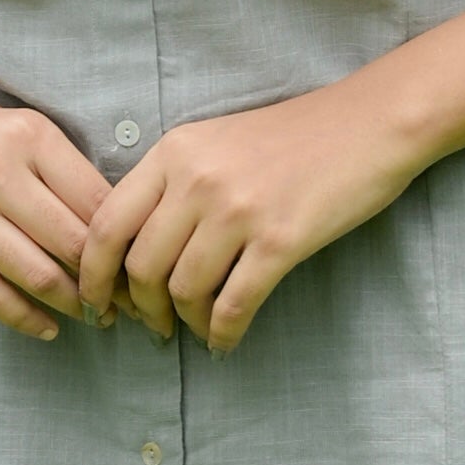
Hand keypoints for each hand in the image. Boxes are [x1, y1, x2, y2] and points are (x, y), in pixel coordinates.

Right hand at [0, 56, 113, 345]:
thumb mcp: (32, 133)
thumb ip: (72, 176)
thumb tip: (125, 239)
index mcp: (30, 137)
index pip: (98, 203)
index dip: (127, 242)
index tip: (140, 265)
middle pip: (72, 243)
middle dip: (106, 282)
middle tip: (126, 301)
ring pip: (35, 275)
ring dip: (73, 305)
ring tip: (93, 315)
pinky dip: (26, 319)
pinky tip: (49, 327)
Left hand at [76, 75, 420, 351]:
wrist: (370, 122)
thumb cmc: (295, 135)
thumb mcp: (217, 141)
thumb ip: (173, 182)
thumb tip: (135, 248)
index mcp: (174, 151)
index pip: (107, 225)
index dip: (93, 275)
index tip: (97, 303)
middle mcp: (197, 180)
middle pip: (141, 266)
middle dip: (140, 309)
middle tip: (152, 326)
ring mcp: (239, 210)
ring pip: (184, 291)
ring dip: (185, 323)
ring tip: (195, 331)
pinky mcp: (280, 240)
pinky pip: (234, 304)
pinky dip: (223, 333)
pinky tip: (226, 342)